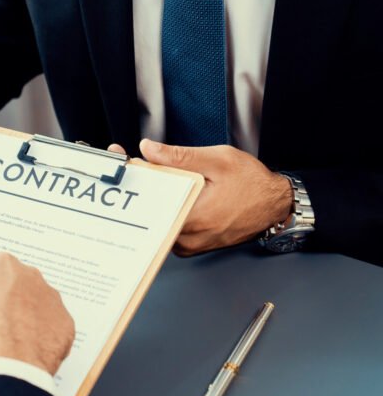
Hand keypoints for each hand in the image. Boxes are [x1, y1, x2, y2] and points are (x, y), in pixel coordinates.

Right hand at [0, 252, 74, 374]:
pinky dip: (38, 340)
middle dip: (2, 303)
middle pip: (14, 287)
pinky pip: (50, 331)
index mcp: (1, 264)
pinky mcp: (65, 328)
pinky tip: (21, 352)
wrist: (4, 367)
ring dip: (22, 320)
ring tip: (3, 343)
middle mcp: (32, 277)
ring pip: (34, 308)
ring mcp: (52, 302)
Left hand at [110, 139, 291, 255]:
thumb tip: (149, 149)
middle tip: (134, 165)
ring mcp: (188, 244)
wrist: (275, 205)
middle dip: (140, 186)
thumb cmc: (253, 185)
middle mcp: (187, 236)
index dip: (133, 178)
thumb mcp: (217, 160)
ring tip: (151, 176)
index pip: (149, 200)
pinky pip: (168, 225)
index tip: (121, 161)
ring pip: (157, 219)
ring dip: (153, 198)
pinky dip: (164, 208)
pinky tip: (168, 192)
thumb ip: (180, 157)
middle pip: (148, 211)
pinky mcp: (191, 245)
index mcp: (192, 216)